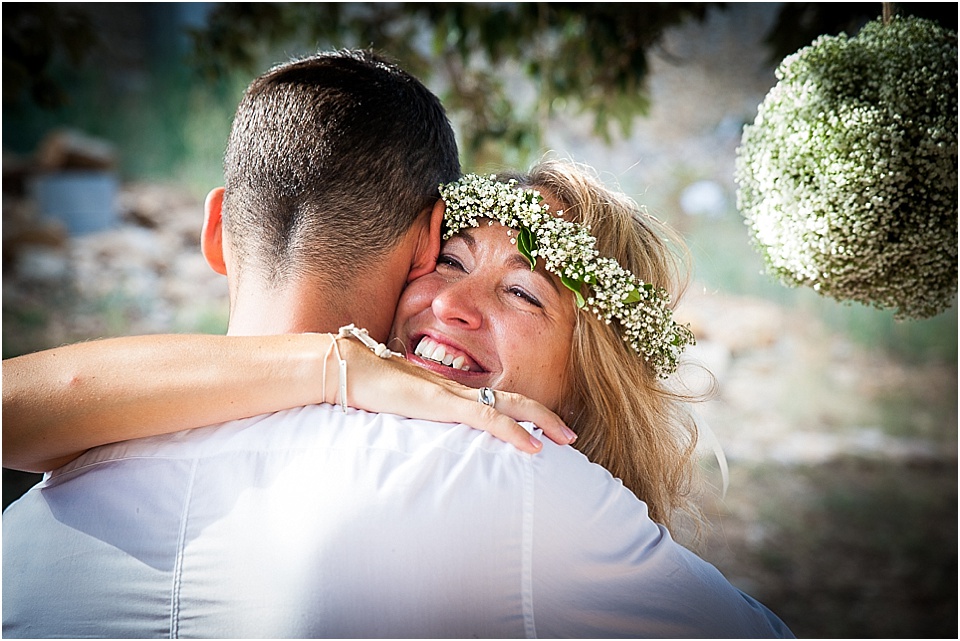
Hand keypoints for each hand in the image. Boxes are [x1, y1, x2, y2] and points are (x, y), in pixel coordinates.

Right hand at [333, 337, 575, 453]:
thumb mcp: (397, 407)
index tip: (542, 429)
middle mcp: (457, 389)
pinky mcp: (444, 403)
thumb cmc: (365, 388)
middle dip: (546, 416)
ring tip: (565, 438)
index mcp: (448, 391)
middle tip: (570, 434)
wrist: (347, 370)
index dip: (522, 412)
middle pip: (513, 399)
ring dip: (542, 422)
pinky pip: (488, 418)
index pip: (495, 400)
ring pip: (510, 406)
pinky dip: (514, 432)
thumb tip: (419, 428)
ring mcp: (453, 394)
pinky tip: (533, 446)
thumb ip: (414, 416)